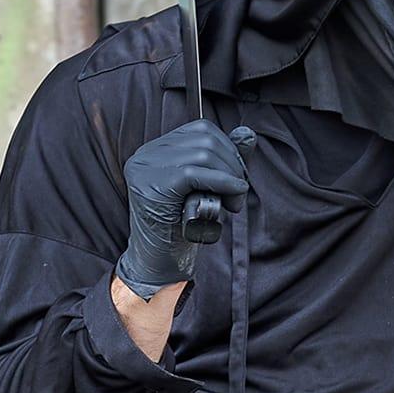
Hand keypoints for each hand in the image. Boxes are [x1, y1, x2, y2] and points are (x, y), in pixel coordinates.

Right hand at [117, 120, 256, 294]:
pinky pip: (196, 173)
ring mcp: (145, 169)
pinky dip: (223, 183)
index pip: (200, 129)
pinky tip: (232, 198)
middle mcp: (145, 155)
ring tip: (234, 202)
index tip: (237, 177)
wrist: (159, 263)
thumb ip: (224, 161)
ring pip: (203, 154)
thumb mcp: (206, 188)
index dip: (229, 149)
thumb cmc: (182, 227)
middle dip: (233, 164)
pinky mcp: (153, 185)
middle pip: (204, 139)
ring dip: (230, 177)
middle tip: (239, 193)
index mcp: (154, 151)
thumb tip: (248, 134)